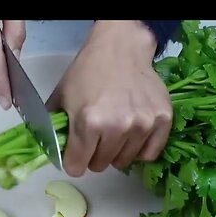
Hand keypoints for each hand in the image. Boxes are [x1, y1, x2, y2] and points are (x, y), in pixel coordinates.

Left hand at [53, 21, 172, 176]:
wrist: (120, 50)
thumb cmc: (88, 72)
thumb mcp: (61, 97)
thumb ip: (54, 128)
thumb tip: (53, 152)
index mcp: (88, 122)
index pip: (77, 167)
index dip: (73, 162)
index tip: (75, 155)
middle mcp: (117, 127)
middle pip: (100, 166)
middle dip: (93, 156)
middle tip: (95, 139)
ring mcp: (142, 124)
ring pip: (124, 162)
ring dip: (116, 153)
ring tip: (114, 133)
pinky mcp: (162, 121)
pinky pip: (149, 154)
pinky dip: (139, 150)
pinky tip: (132, 137)